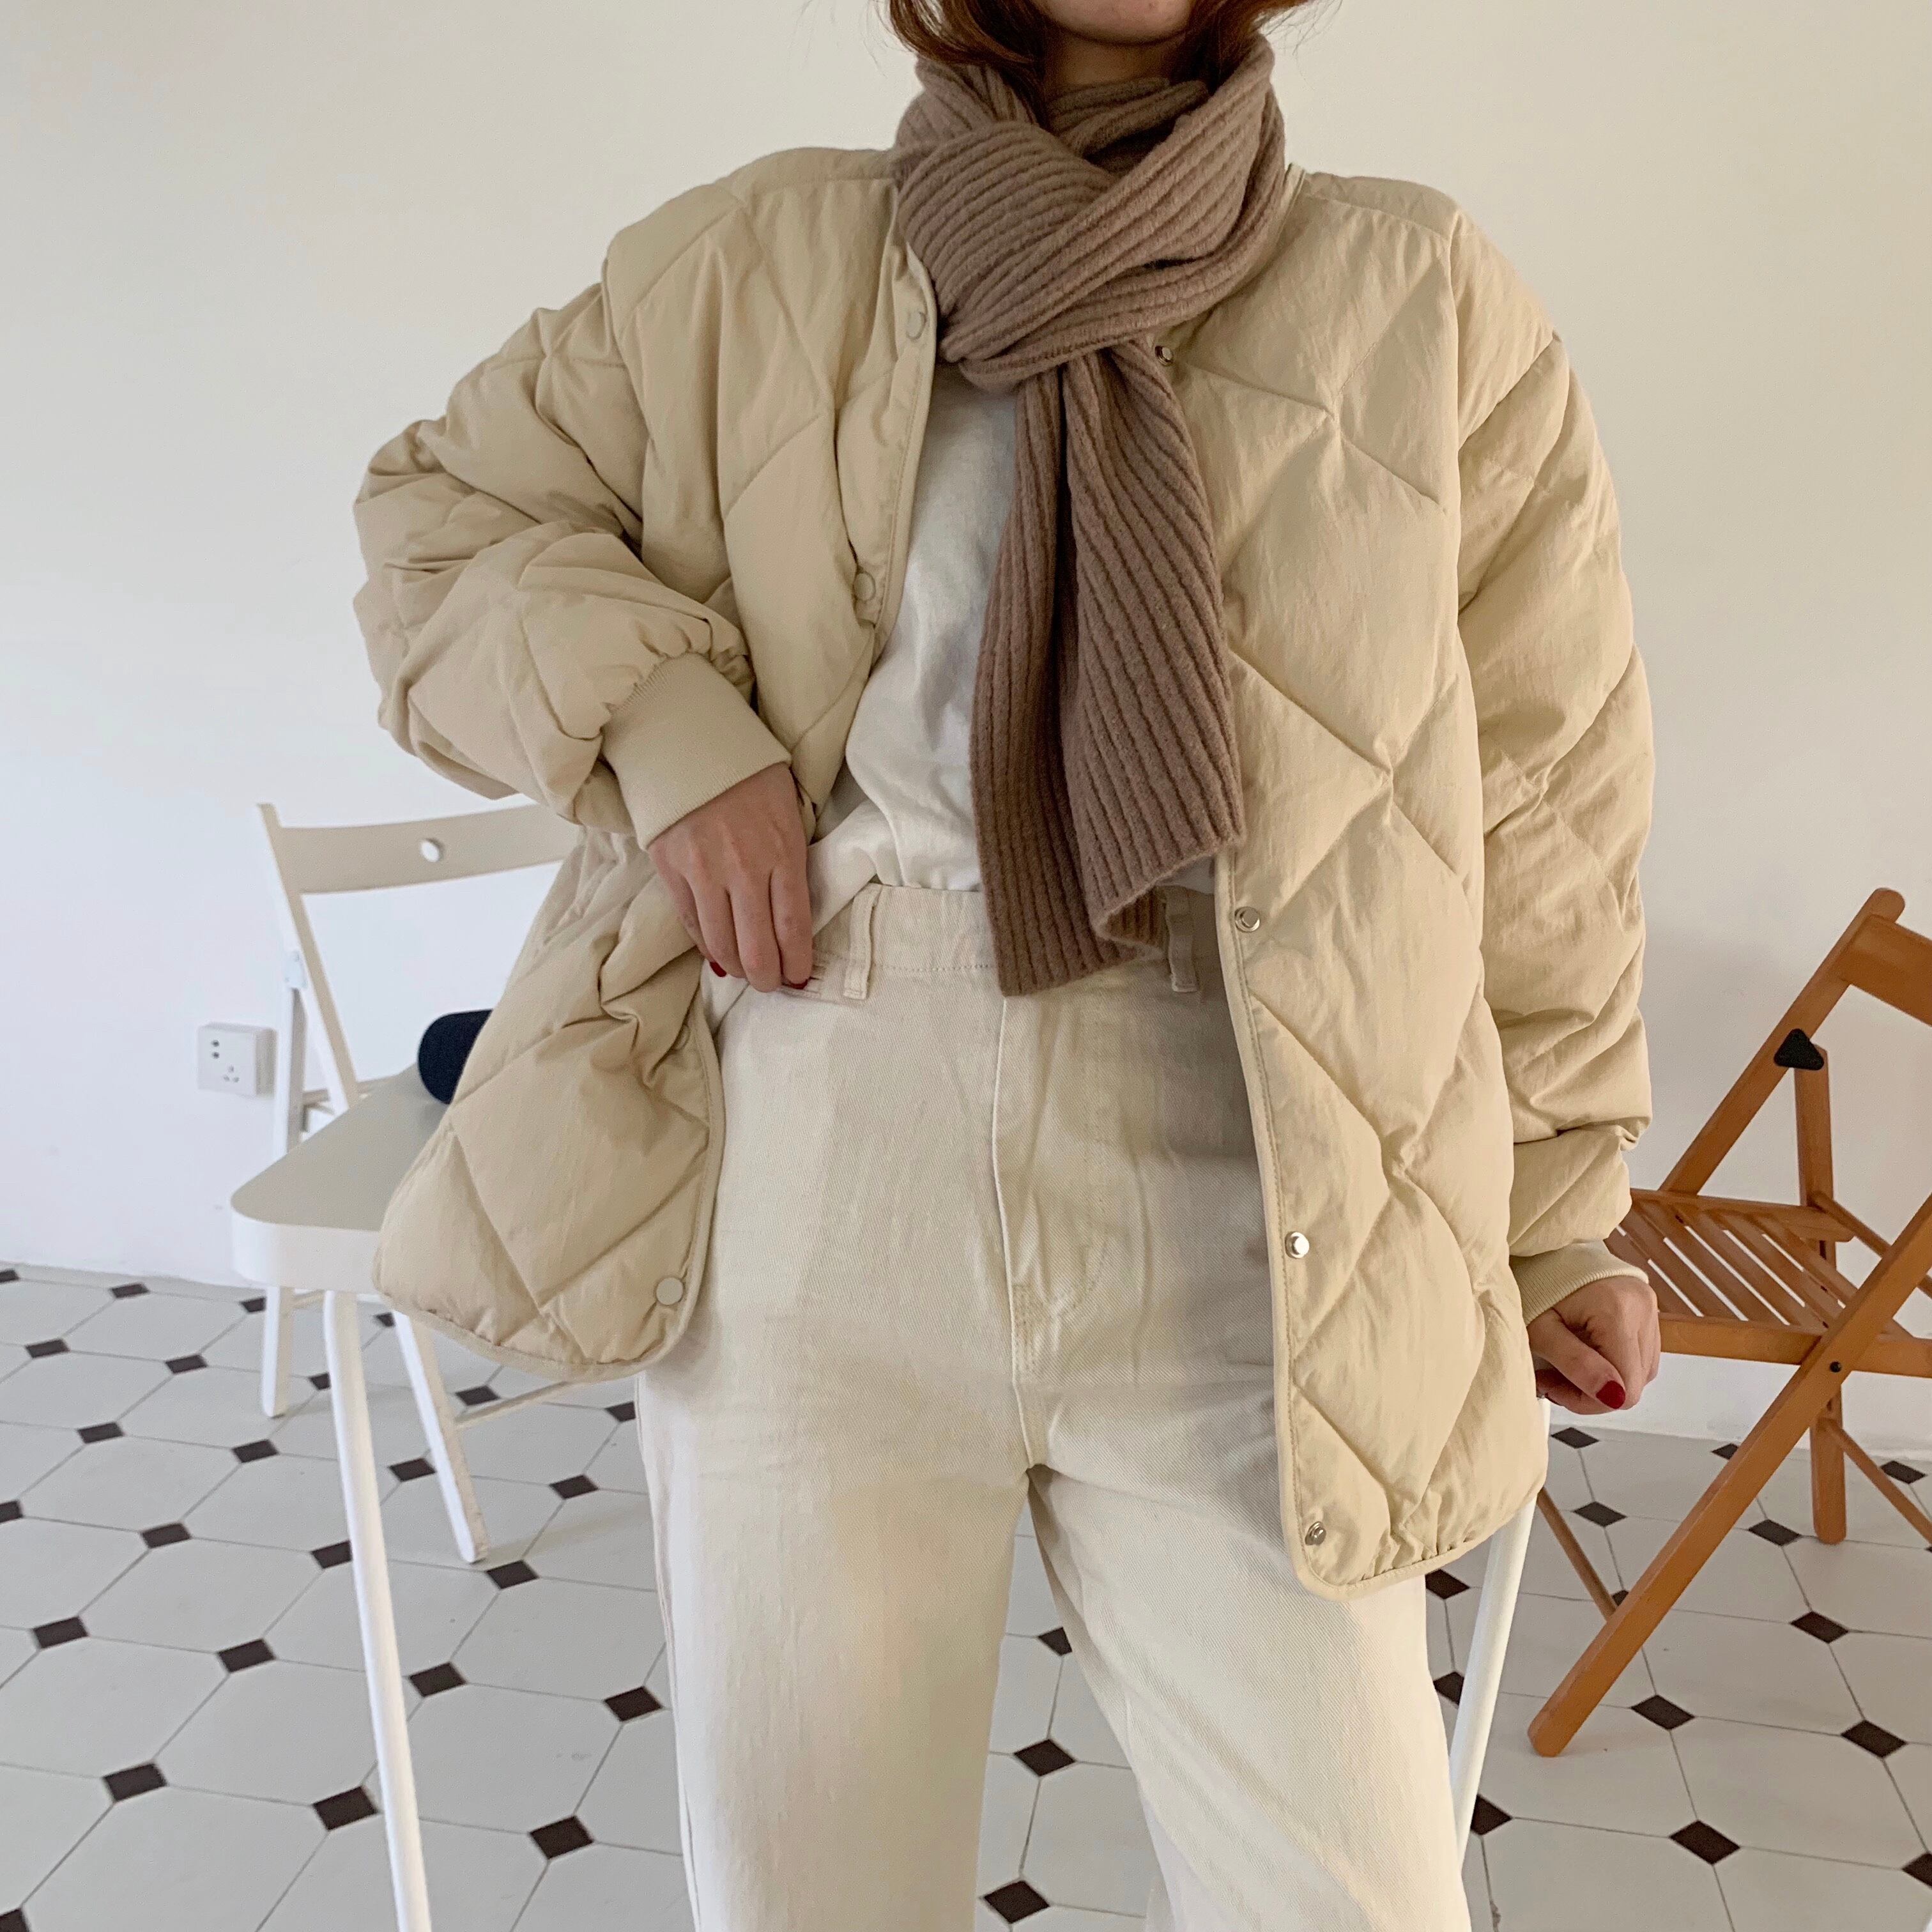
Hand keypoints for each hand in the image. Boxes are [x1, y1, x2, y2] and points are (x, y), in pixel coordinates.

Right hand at [646, 763, 812, 993]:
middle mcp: (744, 869)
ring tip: (746, 972)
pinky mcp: (671, 869)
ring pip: (721, 942)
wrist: (692, 743)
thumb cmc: (751, 776)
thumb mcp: (789, 812)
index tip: (800, 977)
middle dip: (768, 977)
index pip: (793, 926)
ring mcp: (703, 872)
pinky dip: (706, 945)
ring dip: (737, 967)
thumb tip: (791, 917)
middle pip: (757, 946)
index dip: (797, 961)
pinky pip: (690, 923)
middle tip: (772, 984)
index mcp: (782, 852)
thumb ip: (791, 861)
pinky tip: (717, 953)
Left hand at [1526, 1272, 1659, 1415]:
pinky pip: (1639, 1354)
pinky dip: (1613, 1363)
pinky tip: (1585, 1352)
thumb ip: (1575, 1363)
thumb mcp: (1541, 1329)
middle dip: (1592, 1391)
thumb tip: (1611, 1397)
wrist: (1542, 1249)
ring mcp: (1649, 1307)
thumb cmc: (1535, 1281)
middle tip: (1553, 1377)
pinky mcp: (1646, 1308)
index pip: (1626, 1386)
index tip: (1554, 1388)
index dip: (1590, 1400)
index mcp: (1618, 1310)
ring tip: (1566, 1362)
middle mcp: (1643, 1308)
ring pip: (1639, 1372)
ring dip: (1604, 1379)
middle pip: (1635, 1382)